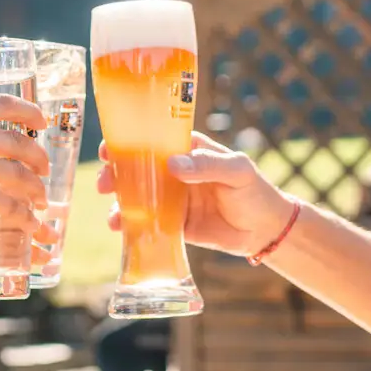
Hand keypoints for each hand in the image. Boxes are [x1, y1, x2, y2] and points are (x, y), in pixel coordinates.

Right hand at [0, 96, 49, 237]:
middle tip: (44, 170)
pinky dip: (27, 217)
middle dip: (39, 158)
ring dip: (36, 190)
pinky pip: (13, 206)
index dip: (30, 111)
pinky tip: (31, 223)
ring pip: (21, 175)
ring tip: (41, 201)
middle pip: (19, 142)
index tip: (43, 123)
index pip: (2, 104)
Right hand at [97, 133, 295, 258]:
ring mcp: (171, 199)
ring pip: (137, 196)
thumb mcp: (236, 171)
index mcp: (187, 150)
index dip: (127, 141)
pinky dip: (131, 225)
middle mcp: (174, 172)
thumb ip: (208, 165)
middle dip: (115, 174)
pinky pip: (147, 222)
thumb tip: (173, 165)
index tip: (108, 148)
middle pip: (136, 169)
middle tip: (105, 183)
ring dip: (119, 202)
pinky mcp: (172, 224)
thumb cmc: (254, 190)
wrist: (265, 230)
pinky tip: (121, 229)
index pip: (152, 140)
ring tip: (112, 215)